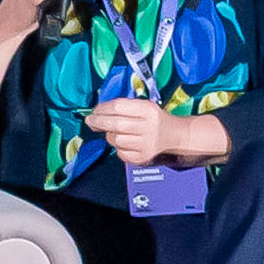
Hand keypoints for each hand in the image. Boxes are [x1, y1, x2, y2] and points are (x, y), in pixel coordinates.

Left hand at [82, 97, 223, 170]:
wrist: (173, 135)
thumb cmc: (152, 118)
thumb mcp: (142, 106)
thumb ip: (122, 108)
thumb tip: (96, 115)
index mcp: (148, 109)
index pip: (118, 107)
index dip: (102, 109)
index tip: (94, 111)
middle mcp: (148, 126)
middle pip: (115, 124)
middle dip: (98, 122)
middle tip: (90, 121)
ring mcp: (146, 143)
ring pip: (116, 140)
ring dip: (109, 135)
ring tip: (114, 132)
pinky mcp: (143, 157)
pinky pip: (120, 153)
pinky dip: (118, 147)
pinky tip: (124, 142)